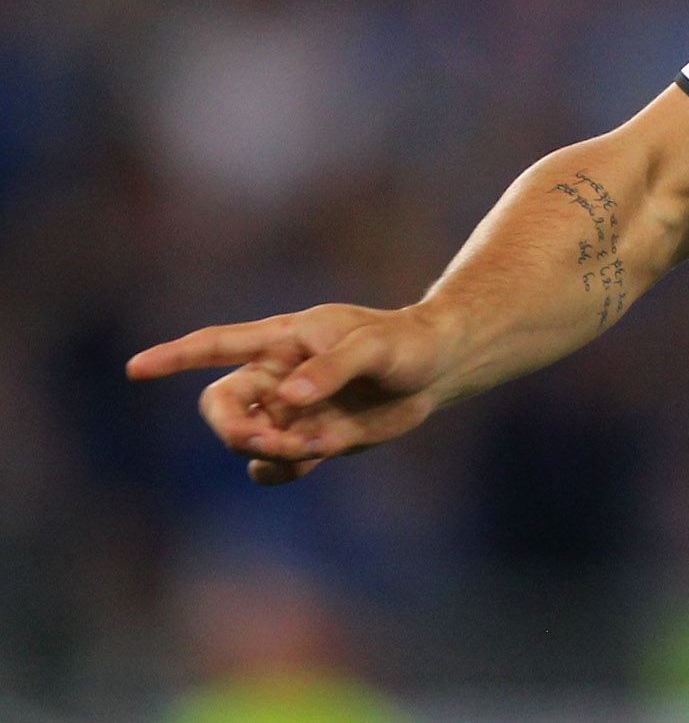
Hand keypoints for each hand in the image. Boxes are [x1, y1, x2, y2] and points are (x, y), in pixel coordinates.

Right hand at [128, 304, 455, 485]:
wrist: (435, 368)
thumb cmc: (405, 342)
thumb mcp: (377, 346)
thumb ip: (333, 366)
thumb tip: (288, 395)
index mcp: (283, 339)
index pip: (216, 345)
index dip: (174, 356)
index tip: (135, 368)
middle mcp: (276, 376)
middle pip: (220, 407)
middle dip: (233, 429)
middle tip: (268, 439)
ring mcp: (289, 410)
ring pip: (247, 442)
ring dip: (269, 450)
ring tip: (316, 444)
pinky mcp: (308, 439)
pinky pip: (272, 466)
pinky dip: (285, 467)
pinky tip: (318, 453)